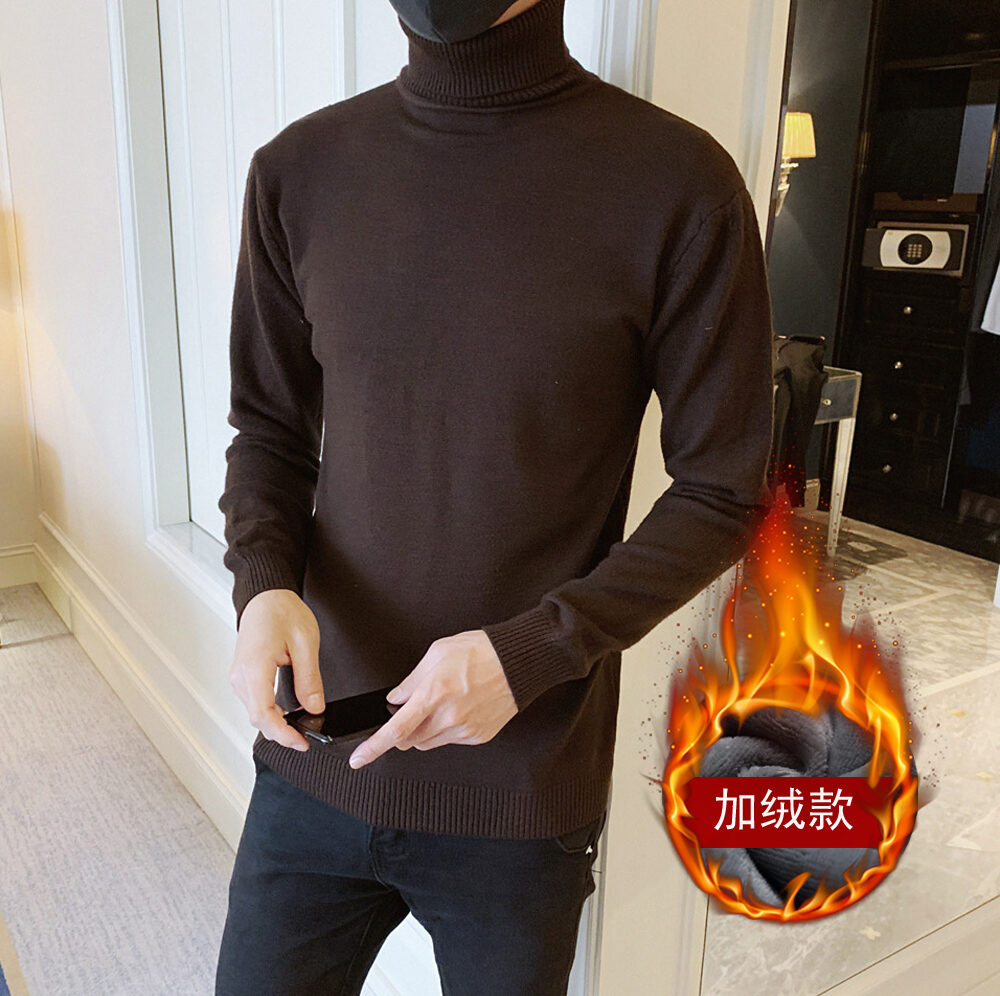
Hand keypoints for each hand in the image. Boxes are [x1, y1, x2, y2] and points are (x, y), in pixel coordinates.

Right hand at [229, 589, 323, 751]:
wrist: (265, 596)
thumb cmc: (283, 612)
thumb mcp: (305, 643)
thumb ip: (309, 678)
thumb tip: (314, 708)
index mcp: (255, 666)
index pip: (264, 713)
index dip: (282, 734)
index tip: (301, 742)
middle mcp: (240, 675)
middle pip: (258, 718)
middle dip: (281, 733)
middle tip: (306, 739)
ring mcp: (238, 677)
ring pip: (255, 713)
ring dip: (274, 725)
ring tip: (299, 729)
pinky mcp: (242, 677)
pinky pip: (254, 703)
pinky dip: (269, 713)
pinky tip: (286, 715)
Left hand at [347, 629, 516, 767]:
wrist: (518, 661)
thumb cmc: (481, 651)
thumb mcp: (437, 653)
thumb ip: (412, 680)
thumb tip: (396, 699)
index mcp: (434, 694)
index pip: (395, 729)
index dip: (373, 747)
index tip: (358, 759)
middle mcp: (449, 717)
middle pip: (409, 740)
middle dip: (403, 730)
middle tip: (414, 709)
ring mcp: (465, 729)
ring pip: (429, 742)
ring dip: (426, 729)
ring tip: (444, 702)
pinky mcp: (478, 736)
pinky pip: (452, 740)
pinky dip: (448, 728)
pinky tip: (461, 707)